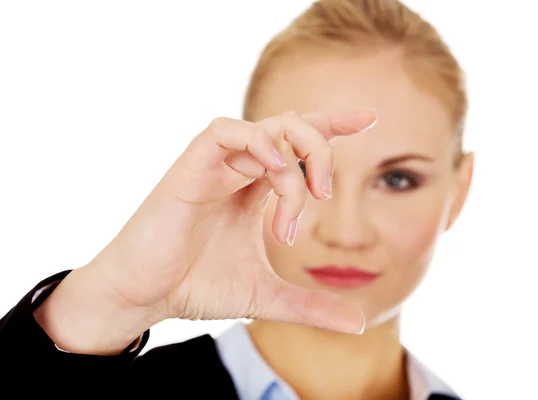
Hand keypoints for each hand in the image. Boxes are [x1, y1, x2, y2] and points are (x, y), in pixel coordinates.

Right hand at [36, 110, 375, 352]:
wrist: (146, 297)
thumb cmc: (196, 286)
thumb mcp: (267, 297)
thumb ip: (312, 306)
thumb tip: (359, 323)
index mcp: (255, 188)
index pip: (298, 145)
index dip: (332, 126)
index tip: (368, 119)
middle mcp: (239, 170)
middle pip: (291, 127)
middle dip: (321, 148)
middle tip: (325, 193)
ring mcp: (215, 165)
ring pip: (267, 128)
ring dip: (296, 155)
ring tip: (304, 197)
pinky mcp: (189, 166)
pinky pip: (225, 131)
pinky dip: (258, 142)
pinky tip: (275, 168)